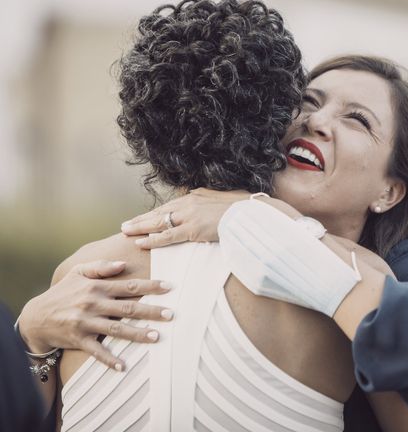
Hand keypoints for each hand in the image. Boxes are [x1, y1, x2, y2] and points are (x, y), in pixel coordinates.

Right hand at [18, 260, 172, 370]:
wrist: (36, 316)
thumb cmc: (63, 292)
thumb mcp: (78, 272)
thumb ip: (101, 266)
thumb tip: (124, 263)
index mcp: (97, 287)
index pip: (129, 286)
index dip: (150, 286)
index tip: (169, 287)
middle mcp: (93, 304)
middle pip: (127, 308)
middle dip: (151, 311)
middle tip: (171, 314)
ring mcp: (86, 323)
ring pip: (116, 329)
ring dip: (137, 334)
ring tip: (156, 337)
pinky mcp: (79, 340)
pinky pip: (96, 351)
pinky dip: (109, 359)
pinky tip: (123, 366)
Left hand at [121, 188, 250, 248]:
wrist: (250, 214)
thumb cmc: (241, 209)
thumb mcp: (223, 199)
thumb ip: (209, 200)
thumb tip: (203, 199)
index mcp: (195, 196)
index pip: (169, 206)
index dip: (154, 214)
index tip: (143, 218)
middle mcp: (189, 203)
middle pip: (159, 212)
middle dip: (141, 219)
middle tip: (125, 225)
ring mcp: (189, 216)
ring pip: (158, 222)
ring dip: (140, 227)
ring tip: (126, 231)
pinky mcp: (193, 229)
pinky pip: (168, 236)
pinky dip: (153, 240)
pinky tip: (141, 242)